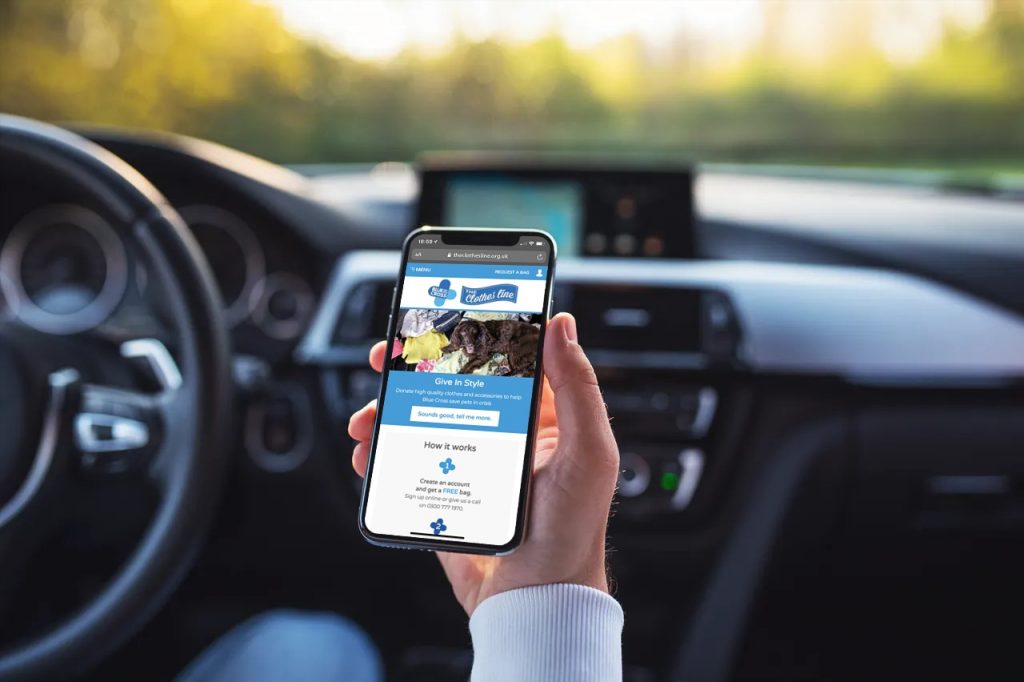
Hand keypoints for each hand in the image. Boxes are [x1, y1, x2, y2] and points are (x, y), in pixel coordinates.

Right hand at [348, 313, 619, 614]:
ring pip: (418, 421)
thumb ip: (577, 388)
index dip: (470, 335)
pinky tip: (369, 453)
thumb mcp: (587, 452)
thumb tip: (563, 325)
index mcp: (540, 419)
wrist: (536, 604)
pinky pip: (405, 465)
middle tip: (385, 358)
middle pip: (448, 385)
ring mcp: (469, 464)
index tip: (440, 318)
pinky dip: (380, 455)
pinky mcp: (443, 494)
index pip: (503, 360)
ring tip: (369, 418)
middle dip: (412, 369)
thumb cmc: (573, 532)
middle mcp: (502, 436)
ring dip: (387, 411)